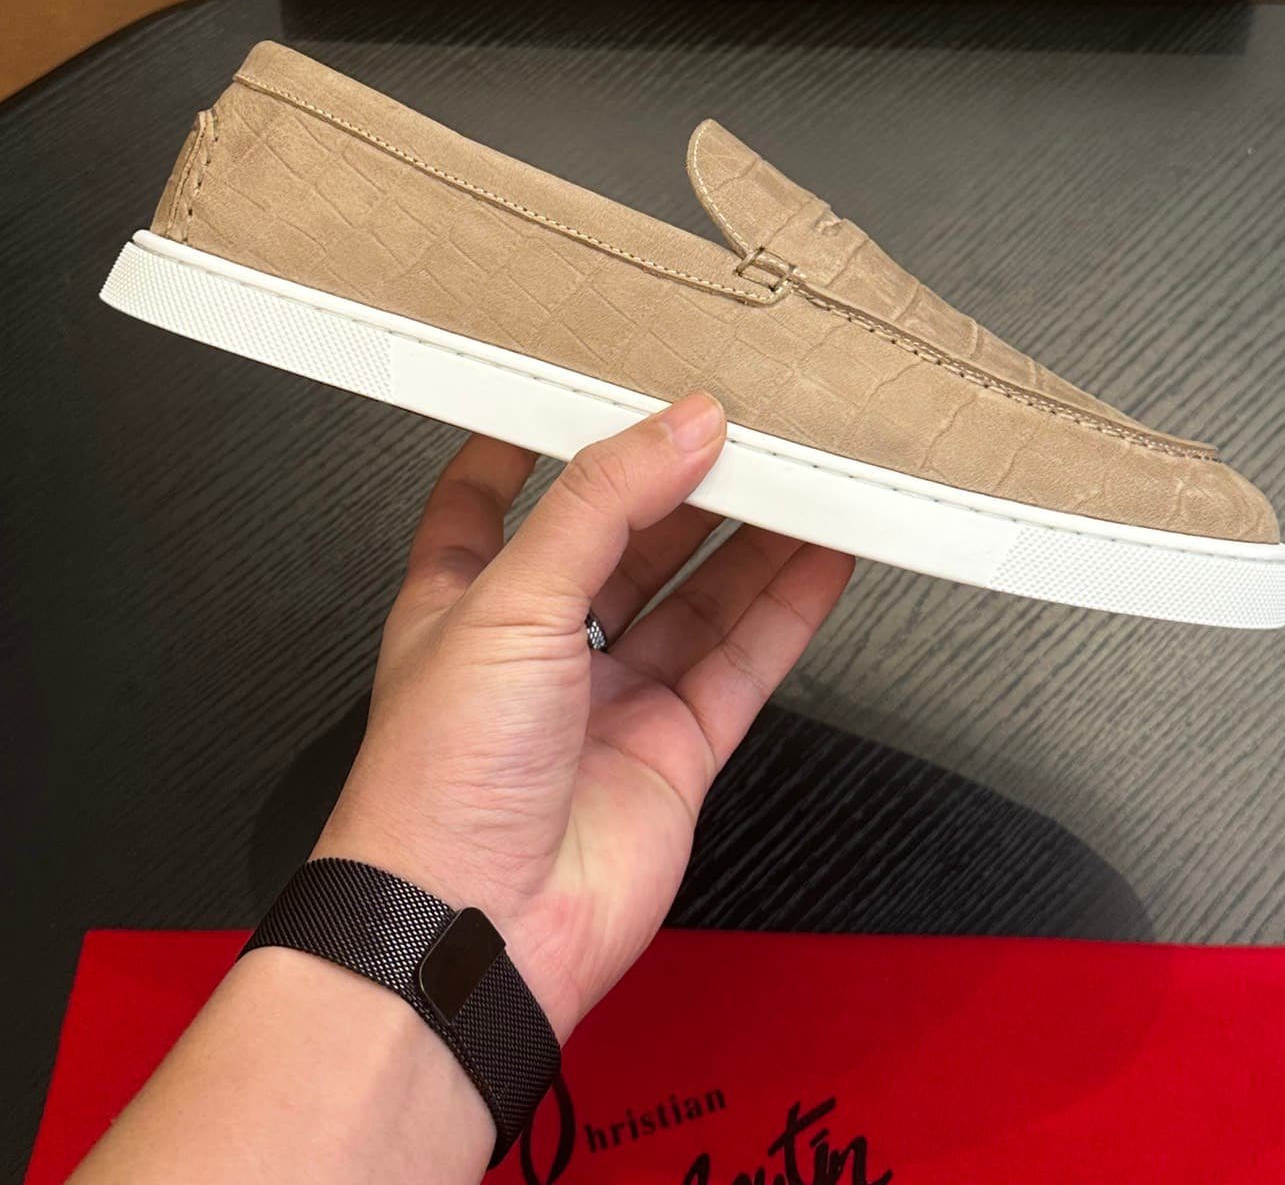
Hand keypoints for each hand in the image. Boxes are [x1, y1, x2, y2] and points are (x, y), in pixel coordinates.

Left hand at [313, 393, 853, 1041]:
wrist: (475, 931)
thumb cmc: (435, 786)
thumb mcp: (508, 600)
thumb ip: (603, 502)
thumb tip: (679, 425)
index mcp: (465, 597)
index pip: (495, 493)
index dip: (541, 437)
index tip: (596, 380)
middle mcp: (539, 644)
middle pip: (624, 536)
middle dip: (681, 479)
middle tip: (746, 420)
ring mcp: (611, 697)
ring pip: (697, 594)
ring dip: (751, 534)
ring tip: (806, 471)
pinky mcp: (674, 747)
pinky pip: (743, 659)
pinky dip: (789, 607)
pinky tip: (824, 558)